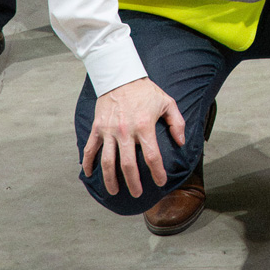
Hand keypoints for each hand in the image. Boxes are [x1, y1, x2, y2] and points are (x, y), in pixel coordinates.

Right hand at [82, 77, 184, 196]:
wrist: (120, 76)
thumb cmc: (145, 91)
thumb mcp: (167, 102)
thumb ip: (177, 122)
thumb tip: (181, 142)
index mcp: (144, 126)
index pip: (152, 156)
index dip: (157, 172)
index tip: (160, 182)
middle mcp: (125, 131)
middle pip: (128, 165)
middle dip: (133, 182)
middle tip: (137, 193)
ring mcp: (109, 131)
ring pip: (107, 162)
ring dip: (110, 179)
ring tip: (114, 191)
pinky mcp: (97, 128)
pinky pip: (90, 149)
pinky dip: (88, 163)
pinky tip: (90, 174)